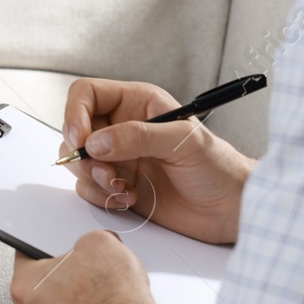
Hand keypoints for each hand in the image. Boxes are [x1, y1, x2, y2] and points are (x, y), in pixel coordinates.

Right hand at [62, 78, 254, 245]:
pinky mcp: (118, 185)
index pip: (86, 94)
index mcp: (136, 103)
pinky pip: (88, 187)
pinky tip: (130, 198)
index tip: (81, 139)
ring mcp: (118, 157)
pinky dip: (101, 196)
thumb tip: (96, 141)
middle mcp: (123, 127)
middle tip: (107, 171)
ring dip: (93, 178)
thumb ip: (137, 136)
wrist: (229, 208)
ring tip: (123, 187)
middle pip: (75, 130)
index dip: (75, 114)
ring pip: (78, 161)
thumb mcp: (181, 142)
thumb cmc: (217, 167)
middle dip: (84, 155)